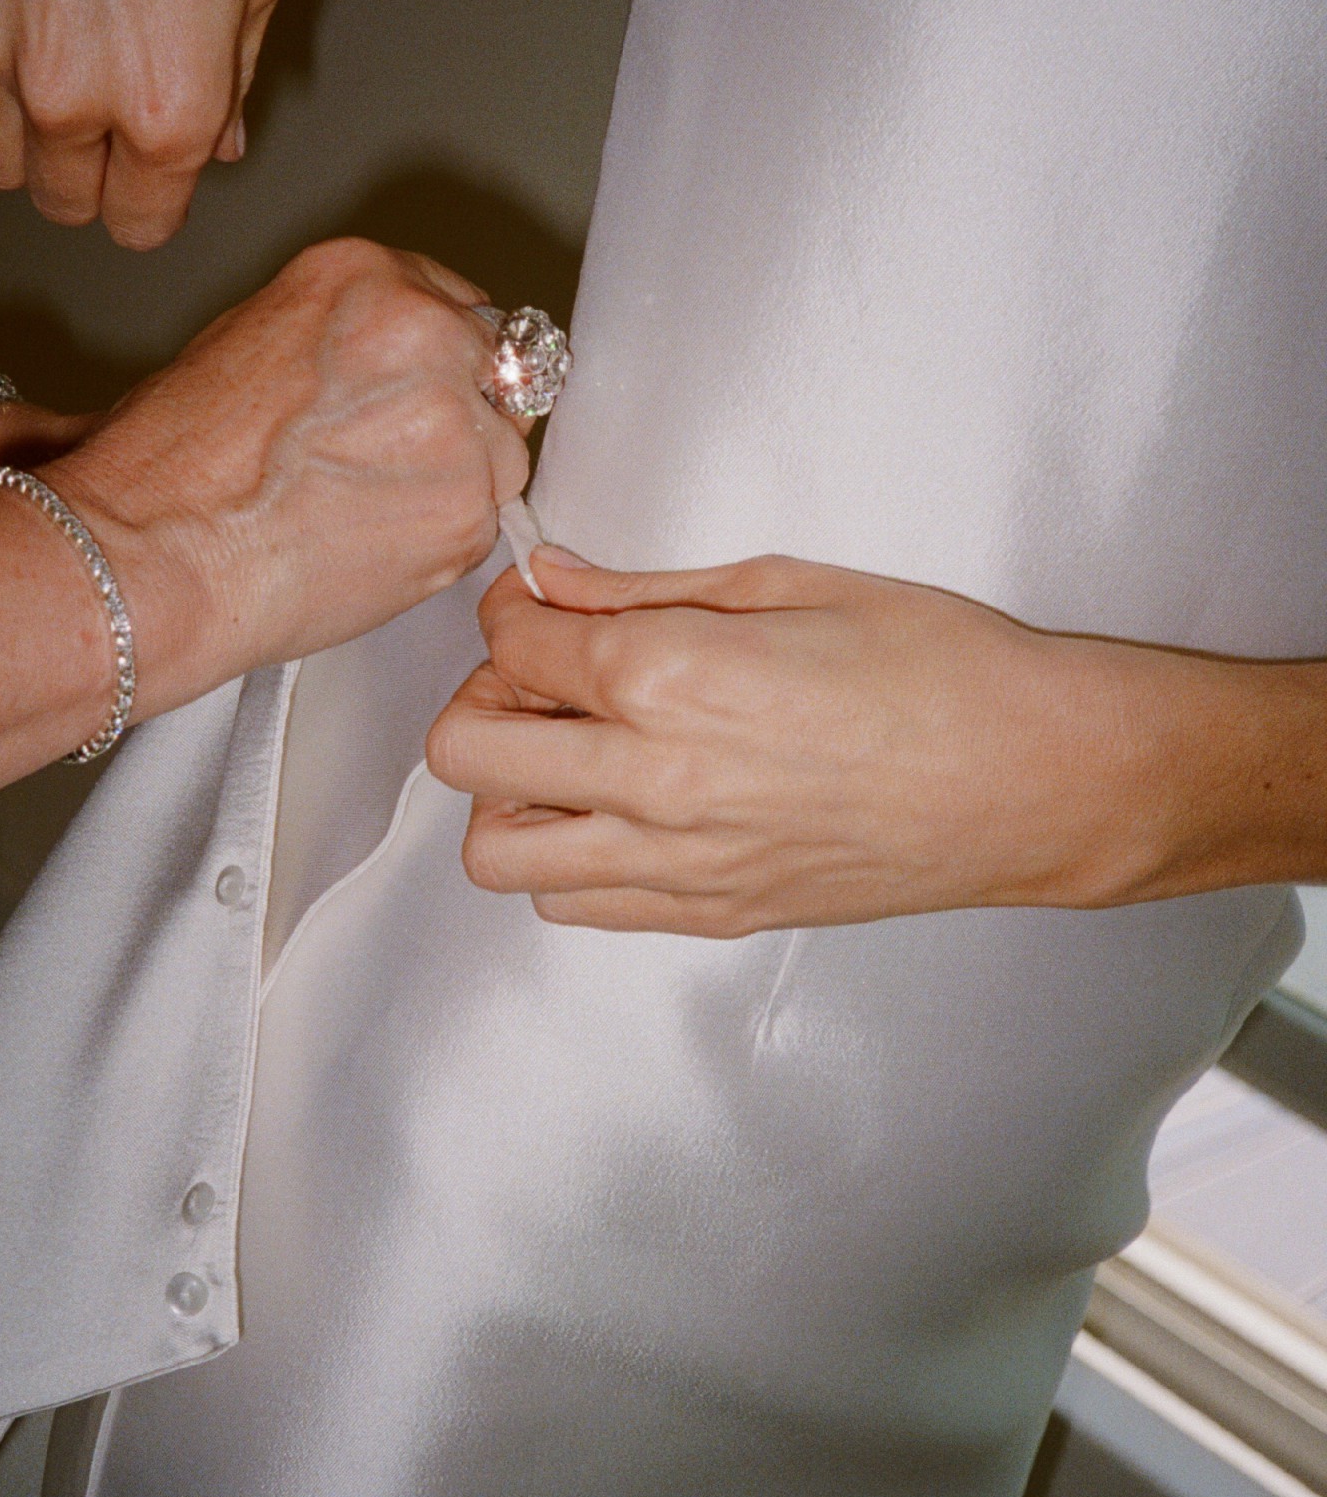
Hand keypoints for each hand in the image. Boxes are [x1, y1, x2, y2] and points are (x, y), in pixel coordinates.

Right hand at [0, 0, 284, 248]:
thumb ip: (232, 73)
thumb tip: (214, 144)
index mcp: (169, 105)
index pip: (143, 223)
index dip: (155, 196)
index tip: (158, 164)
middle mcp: (71, 95)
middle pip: (64, 200)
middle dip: (93, 170)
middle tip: (114, 103)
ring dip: (25, 134)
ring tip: (58, 62)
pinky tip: (5, 18)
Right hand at [48, 238, 528, 712]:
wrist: (153, 553)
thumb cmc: (170, 466)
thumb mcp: (249, 339)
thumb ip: (343, 337)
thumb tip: (384, 369)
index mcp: (365, 275)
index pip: (458, 303)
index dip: (438, 360)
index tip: (419, 392)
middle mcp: (425, 332)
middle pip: (495, 370)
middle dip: (456, 414)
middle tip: (386, 460)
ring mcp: (456, 422)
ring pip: (501, 449)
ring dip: (456, 479)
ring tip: (365, 507)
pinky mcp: (469, 509)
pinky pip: (485, 519)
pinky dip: (441, 537)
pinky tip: (368, 541)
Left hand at [427, 553, 1180, 934]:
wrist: (1031, 779)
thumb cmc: (936, 664)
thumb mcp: (787, 583)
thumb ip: (646, 590)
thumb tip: (551, 581)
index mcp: (669, 676)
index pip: (509, 642)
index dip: (513, 610)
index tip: (542, 603)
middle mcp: (651, 779)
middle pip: (464, 751)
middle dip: (484, 696)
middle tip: (544, 675)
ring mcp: (677, 863)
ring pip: (498, 852)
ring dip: (510, 792)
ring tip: (574, 753)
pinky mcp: (710, 915)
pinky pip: (575, 907)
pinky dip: (567, 858)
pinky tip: (621, 809)